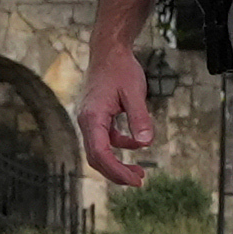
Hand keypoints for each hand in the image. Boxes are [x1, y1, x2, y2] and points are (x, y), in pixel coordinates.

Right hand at [76, 43, 160, 186]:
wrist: (108, 51)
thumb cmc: (121, 69)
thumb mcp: (135, 92)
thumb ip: (140, 118)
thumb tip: (146, 144)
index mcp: (92, 117)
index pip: (100, 153)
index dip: (116, 171)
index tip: (135, 180)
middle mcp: (86, 121)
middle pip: (96, 157)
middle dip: (116, 173)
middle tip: (139, 182)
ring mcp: (89, 120)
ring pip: (98, 151)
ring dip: (116, 164)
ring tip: (139, 174)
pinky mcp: (95, 117)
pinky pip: (104, 140)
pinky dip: (119, 146)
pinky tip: (136, 145)